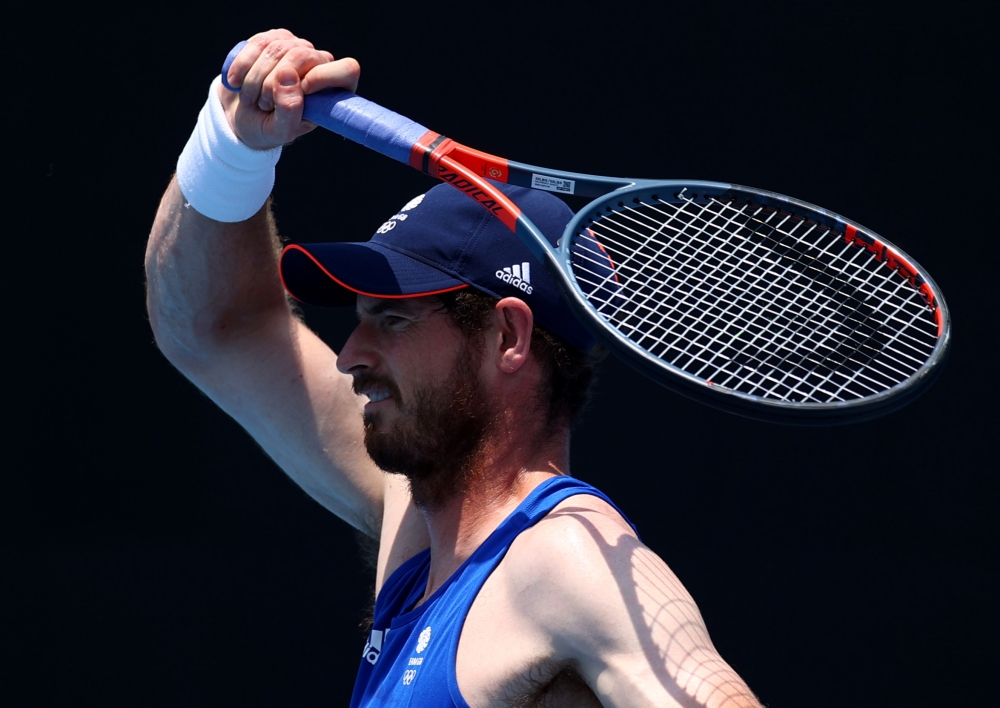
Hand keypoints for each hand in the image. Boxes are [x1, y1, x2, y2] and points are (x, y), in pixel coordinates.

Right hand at [218, 29, 360, 149]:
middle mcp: (320, 64)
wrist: (240, 115)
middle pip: (303, 56)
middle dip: (274, 84)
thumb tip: (288, 76)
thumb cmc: (268, 126)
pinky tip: (236, 82)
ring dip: (256, 79)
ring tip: (251, 98)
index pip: (347, 70)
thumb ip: (290, 111)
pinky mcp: (274, 39)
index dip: (323, 77)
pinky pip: (258, 42)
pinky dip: (243, 66)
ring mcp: (298, 48)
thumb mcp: (280, 131)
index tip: (301, 91)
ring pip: (278, 49)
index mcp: (333, 90)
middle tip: (264, 105)